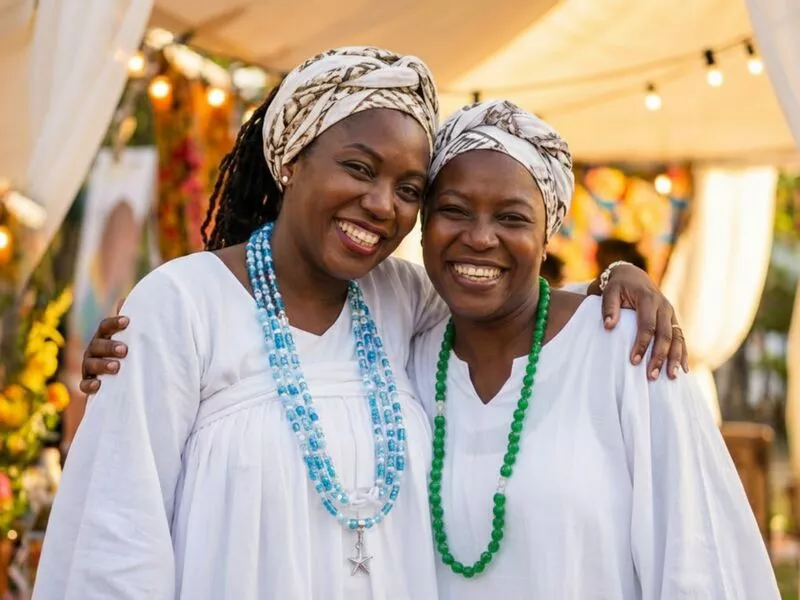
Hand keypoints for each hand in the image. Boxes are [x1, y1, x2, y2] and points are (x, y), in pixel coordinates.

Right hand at [79, 300, 129, 394]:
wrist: (120, 380)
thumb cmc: (127, 354)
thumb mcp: (131, 339)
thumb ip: (130, 324)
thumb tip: (125, 300)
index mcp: (104, 337)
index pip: (105, 326)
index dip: (114, 323)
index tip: (127, 321)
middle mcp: (94, 350)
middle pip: (98, 345)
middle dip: (110, 346)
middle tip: (125, 350)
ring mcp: (89, 367)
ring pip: (91, 364)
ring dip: (102, 364)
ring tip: (116, 366)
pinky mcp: (88, 384)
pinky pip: (84, 385)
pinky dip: (89, 385)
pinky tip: (98, 385)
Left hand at [593, 264, 688, 379]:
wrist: (633, 276)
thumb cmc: (619, 286)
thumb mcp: (610, 292)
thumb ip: (609, 308)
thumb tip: (608, 326)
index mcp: (649, 299)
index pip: (647, 325)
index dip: (642, 344)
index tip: (634, 361)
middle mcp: (664, 307)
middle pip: (665, 335)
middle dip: (660, 356)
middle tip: (652, 375)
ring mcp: (671, 314)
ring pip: (678, 338)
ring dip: (675, 358)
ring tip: (671, 377)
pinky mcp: (673, 320)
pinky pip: (681, 338)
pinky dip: (683, 353)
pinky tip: (683, 369)